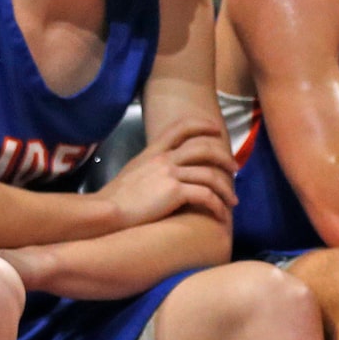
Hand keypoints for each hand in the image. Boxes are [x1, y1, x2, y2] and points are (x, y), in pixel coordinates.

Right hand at [99, 117, 237, 225]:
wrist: (104, 212)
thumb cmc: (114, 199)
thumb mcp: (132, 172)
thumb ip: (150, 166)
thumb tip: (165, 172)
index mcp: (153, 152)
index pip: (180, 127)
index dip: (202, 125)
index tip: (216, 130)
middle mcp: (163, 158)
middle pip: (204, 148)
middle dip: (225, 157)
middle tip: (234, 169)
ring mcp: (170, 174)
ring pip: (210, 174)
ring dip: (226, 189)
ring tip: (232, 200)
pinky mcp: (174, 192)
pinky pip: (206, 196)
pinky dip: (217, 206)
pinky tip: (221, 215)